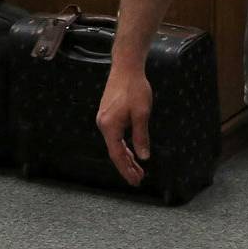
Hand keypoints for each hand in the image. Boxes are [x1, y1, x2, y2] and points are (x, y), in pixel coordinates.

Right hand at [95, 63, 150, 185]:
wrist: (126, 68)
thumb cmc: (135, 89)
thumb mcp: (142, 114)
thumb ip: (141, 136)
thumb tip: (144, 157)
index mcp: (110, 127)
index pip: (117, 155)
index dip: (126, 169)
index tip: (135, 181)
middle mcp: (103, 125)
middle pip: (115, 152)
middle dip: (127, 166)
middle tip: (138, 179)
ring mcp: (104, 119)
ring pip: (115, 144)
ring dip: (126, 157)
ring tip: (137, 169)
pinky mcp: (108, 115)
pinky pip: (115, 136)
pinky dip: (123, 146)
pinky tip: (131, 152)